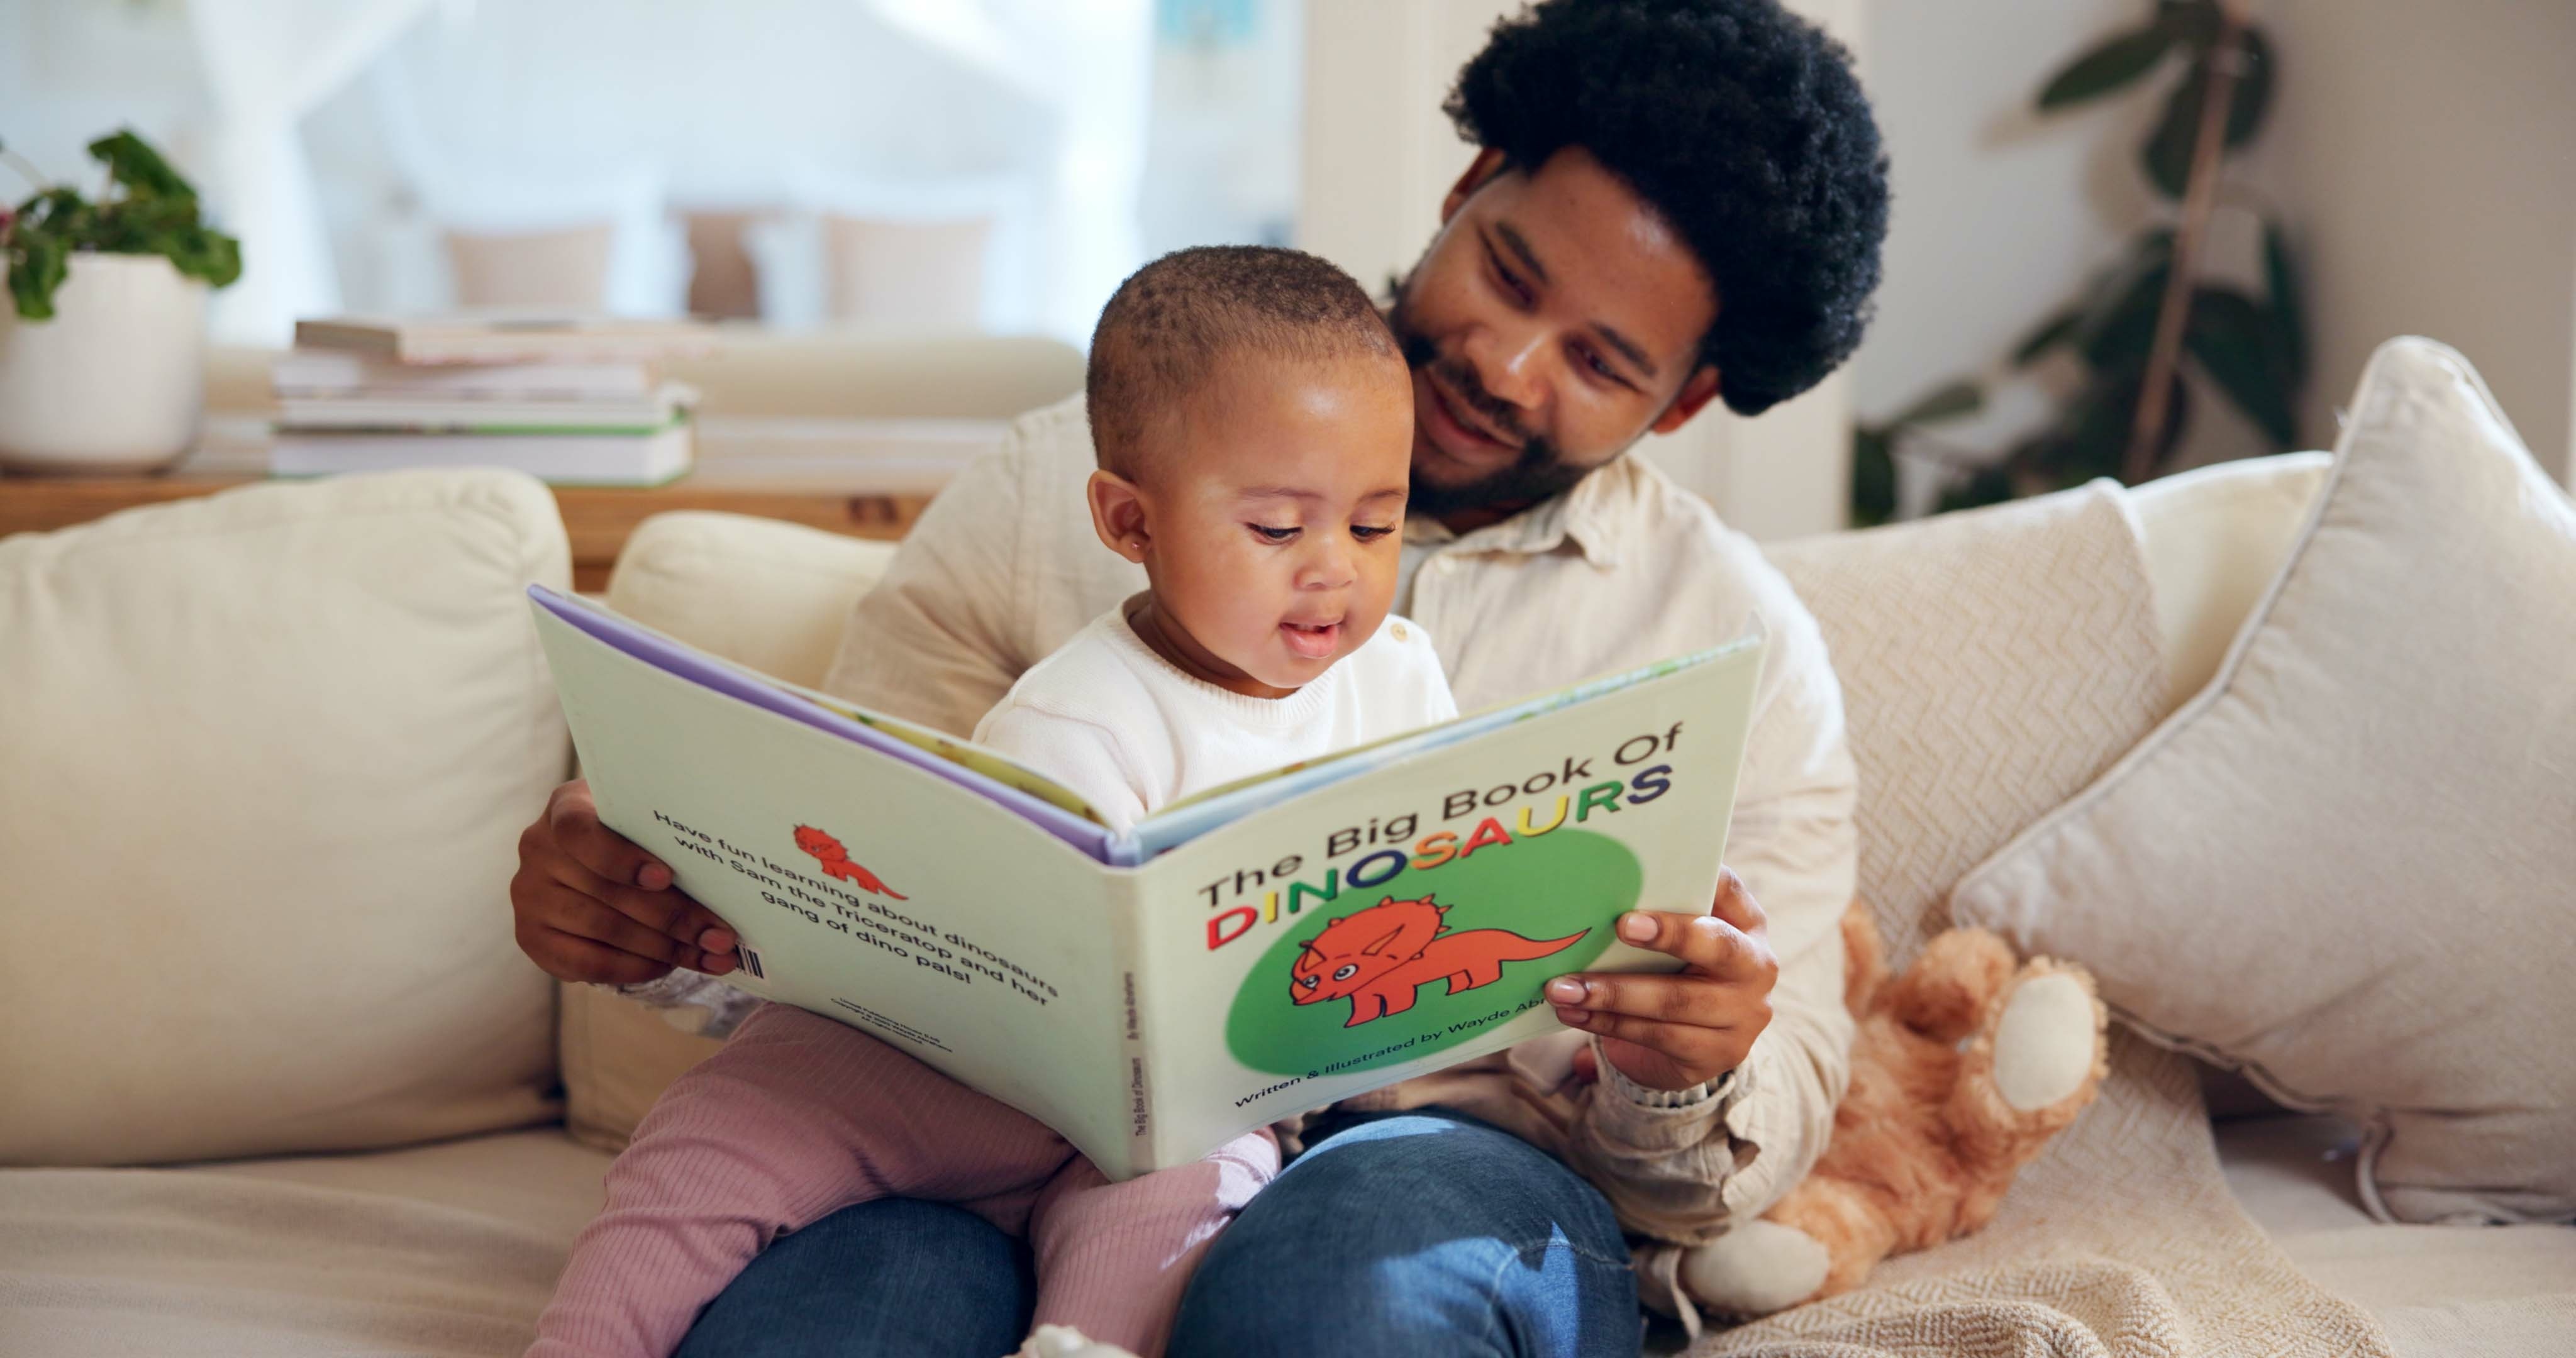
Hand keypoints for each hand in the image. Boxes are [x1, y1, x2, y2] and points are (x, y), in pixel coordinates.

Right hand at [510, 779, 738, 984]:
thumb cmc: (630, 836)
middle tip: (720, 935)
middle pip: (606, 890)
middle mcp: (538, 849)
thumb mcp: (641, 821)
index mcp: (565, 808)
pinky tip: (669, 965)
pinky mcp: (532, 938)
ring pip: (603, 929)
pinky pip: (588, 962)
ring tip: (708, 954)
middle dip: (673, 917)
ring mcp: (529, 896)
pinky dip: (635, 967)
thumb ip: (665, 836)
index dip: (622, 858)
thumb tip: (724, 876)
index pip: (581, 831)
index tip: (666, 877)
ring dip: (663, 947)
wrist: (587, 861)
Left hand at [1551, 868, 1776, 1090]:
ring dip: (1613, 993)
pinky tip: (1574, 1014)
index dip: (1701, 880)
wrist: (1696, 1047)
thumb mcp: (1680, 942)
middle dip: (1670, 934)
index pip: (1729, 890)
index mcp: (1746, 925)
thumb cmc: (1677, 974)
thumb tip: (1600, 888)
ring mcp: (1742, 1016)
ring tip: (1564, 987)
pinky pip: (1657, 1036)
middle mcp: (1755, 968)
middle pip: (1716, 946)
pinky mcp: (1717, 1055)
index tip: (1659, 872)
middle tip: (1620, 925)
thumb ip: (1657, 914)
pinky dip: (1609, 1024)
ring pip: (1675, 1001)